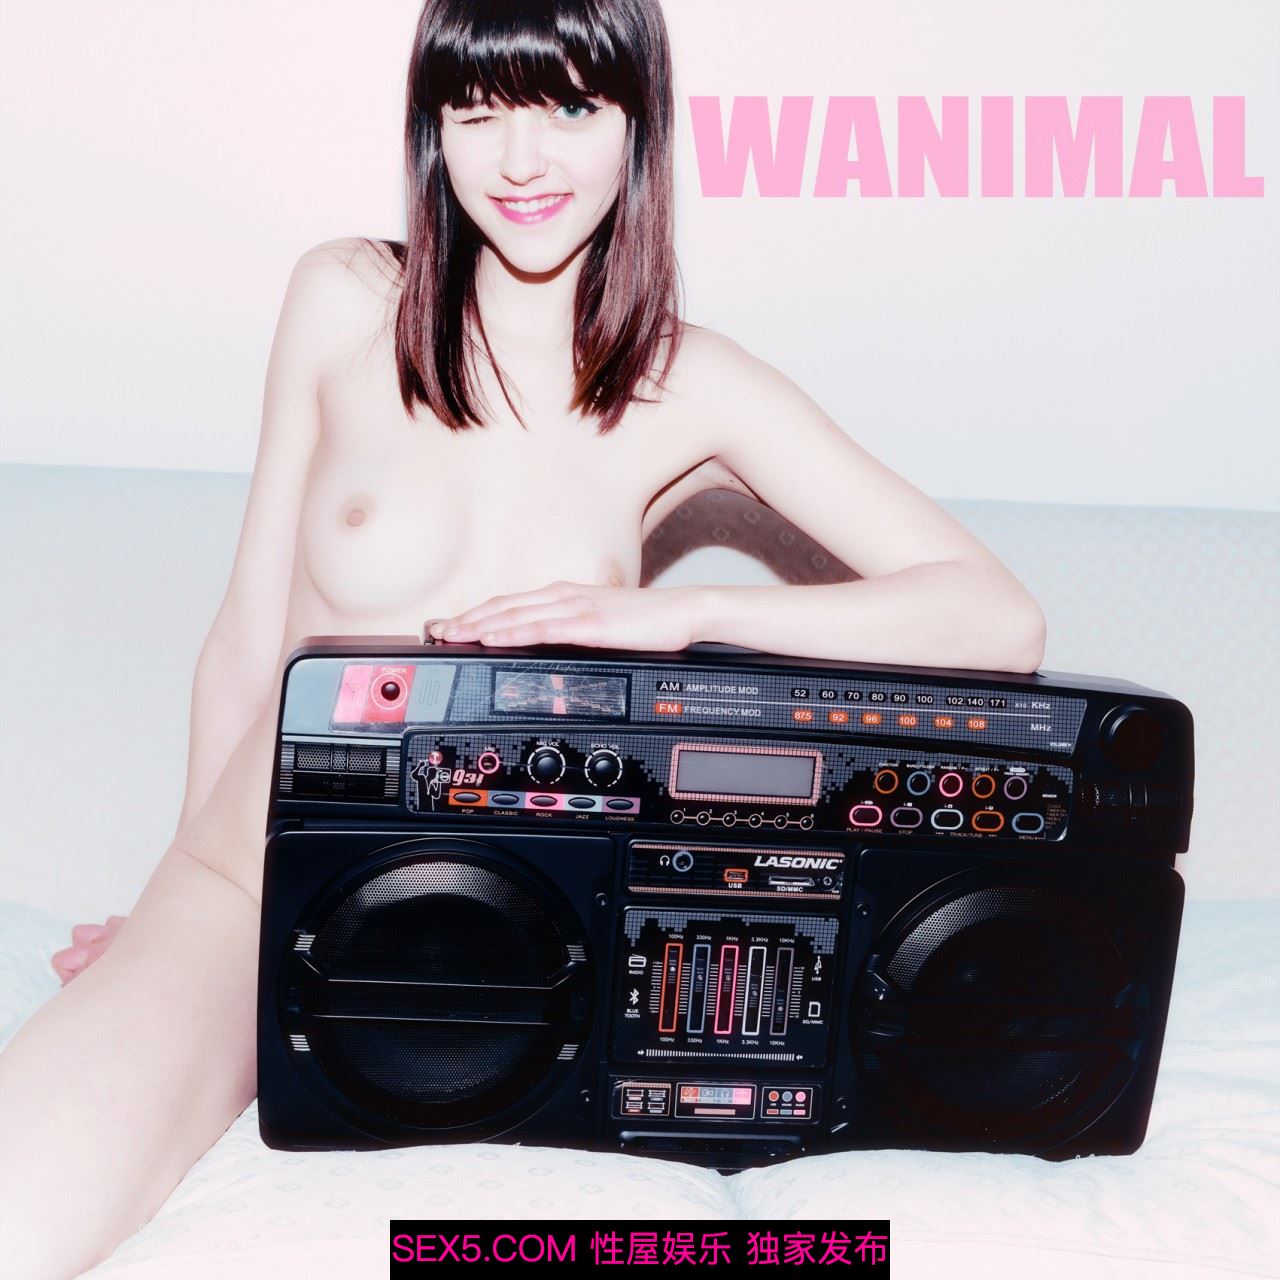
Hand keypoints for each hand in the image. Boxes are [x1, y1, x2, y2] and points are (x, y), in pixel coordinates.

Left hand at [425, 580, 702, 651]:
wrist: (684, 613)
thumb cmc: (648, 623)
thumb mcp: (601, 626)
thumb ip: (571, 631)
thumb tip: (546, 645)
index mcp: (564, 597)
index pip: (509, 605)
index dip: (476, 614)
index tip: (449, 627)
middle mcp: (563, 596)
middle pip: (503, 607)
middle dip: (466, 619)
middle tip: (434, 631)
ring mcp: (576, 607)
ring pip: (516, 615)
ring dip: (479, 624)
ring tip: (452, 634)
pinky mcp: (590, 623)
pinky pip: (543, 628)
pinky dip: (513, 632)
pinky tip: (493, 638)